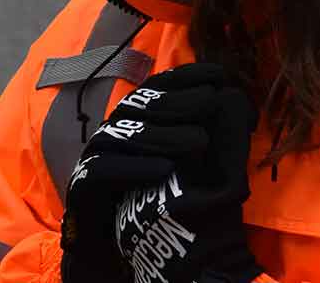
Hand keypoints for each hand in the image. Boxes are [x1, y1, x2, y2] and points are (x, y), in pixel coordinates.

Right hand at [59, 63, 261, 282]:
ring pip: (125, 134)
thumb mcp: (183, 161)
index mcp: (134, 119)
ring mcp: (94, 155)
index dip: (187, 76)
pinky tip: (165, 170)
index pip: (158, 86)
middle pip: (142, 105)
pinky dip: (135, 168)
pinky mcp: (82, 184)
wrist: (109, 244)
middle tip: (213, 103)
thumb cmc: (151, 197)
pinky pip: (105, 170)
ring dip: (165, 135)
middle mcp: (112, 129)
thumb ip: (202, 133)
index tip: (220, 76)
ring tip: (200, 142)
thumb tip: (237, 108)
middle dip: (180, 102)